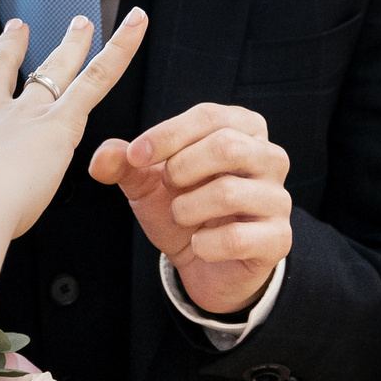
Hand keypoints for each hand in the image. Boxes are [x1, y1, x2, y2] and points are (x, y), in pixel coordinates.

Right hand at [0, 11, 149, 236]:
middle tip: (18, 25)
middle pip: (1, 68)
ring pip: (54, 69)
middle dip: (10, 45)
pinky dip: (120, 50)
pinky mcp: (59, 123)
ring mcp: (24, 113)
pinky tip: (136, 25)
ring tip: (82, 22)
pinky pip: (96, 80)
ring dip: (71, 44)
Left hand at [90, 103, 292, 316]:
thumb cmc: (184, 210)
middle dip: (181, 168)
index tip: (134, 156)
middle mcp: (270, 158)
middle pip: (227, 146)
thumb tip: (102, 157)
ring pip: (229, 192)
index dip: (166, 134)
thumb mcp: (149, 182)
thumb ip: (125, 165)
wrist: (204, 263)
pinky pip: (236, 237)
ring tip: (180, 217)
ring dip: (187, 209)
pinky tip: (199, 245)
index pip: (209, 116)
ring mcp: (278, 199)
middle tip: (166, 186)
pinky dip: (204, 244)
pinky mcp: (279, 239)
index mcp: (243, 129)